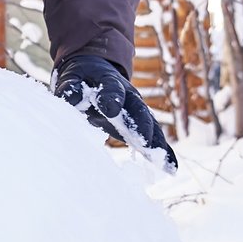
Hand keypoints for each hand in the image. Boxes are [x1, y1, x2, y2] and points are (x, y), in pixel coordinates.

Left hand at [53, 54, 176, 169]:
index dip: (111, 98)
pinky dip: (162, 152)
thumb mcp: (73, 77)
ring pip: (150, 126)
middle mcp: (129, 96)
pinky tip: (171, 168)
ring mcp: (137, 111)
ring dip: (156, 143)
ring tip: (163, 161)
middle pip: (139, 111)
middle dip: (142, 126)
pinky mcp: (138, 126)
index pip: (111, 89)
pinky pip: (153, 138)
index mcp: (109, 81)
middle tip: (145, 143)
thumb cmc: (81, 78)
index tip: (111, 110)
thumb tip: (72, 98)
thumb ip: (71, 88)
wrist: (95, 73)